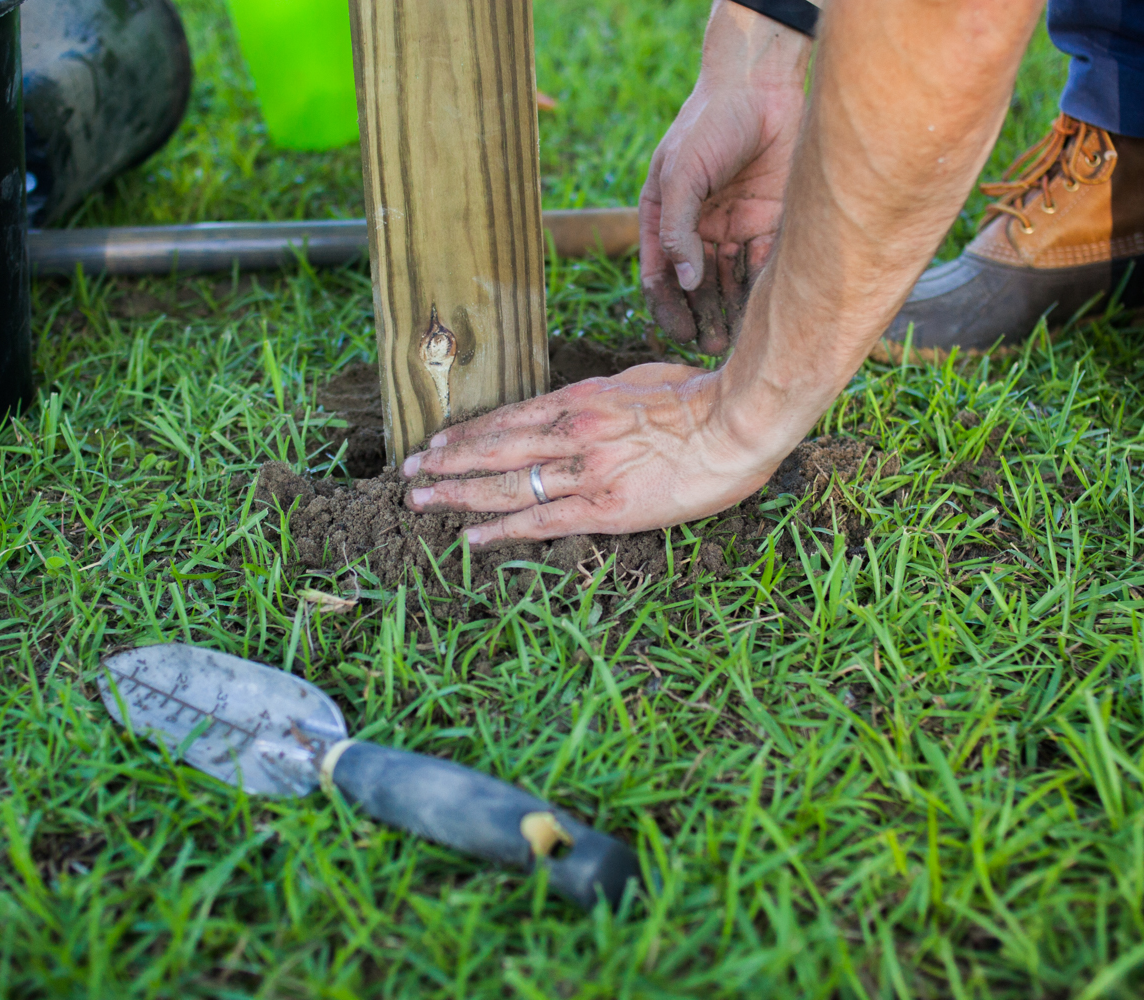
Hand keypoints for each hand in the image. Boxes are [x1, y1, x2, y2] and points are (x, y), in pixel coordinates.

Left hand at [400, 364, 791, 544]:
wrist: (736, 423)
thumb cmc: (702, 398)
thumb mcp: (645, 379)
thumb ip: (610, 393)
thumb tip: (594, 399)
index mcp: (582, 400)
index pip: (510, 419)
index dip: (469, 434)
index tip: (438, 443)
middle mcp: (572, 433)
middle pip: (494, 449)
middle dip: (446, 463)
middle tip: (408, 474)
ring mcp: (585, 472)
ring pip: (506, 485)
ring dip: (458, 495)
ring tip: (421, 503)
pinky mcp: (604, 509)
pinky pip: (541, 521)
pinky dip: (501, 531)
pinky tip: (471, 539)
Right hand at [640, 3, 810, 353]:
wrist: (762, 84)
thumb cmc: (709, 123)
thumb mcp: (680, 173)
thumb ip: (678, 229)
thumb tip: (683, 283)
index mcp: (666, 216)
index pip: (660, 274)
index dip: (666, 308)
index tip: (677, 336)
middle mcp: (699, 226)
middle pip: (696, 285)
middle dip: (701, 317)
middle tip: (710, 347)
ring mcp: (734, 225)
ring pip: (729, 280)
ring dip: (730, 311)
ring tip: (735, 340)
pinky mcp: (770, 220)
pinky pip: (763, 263)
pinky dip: (760, 289)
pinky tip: (763, 313)